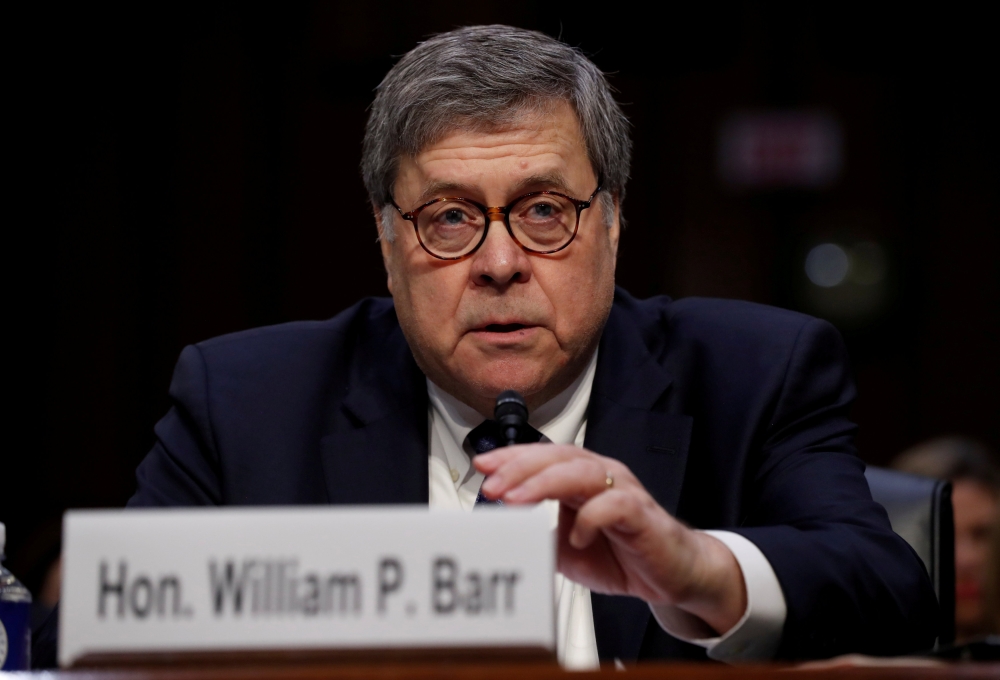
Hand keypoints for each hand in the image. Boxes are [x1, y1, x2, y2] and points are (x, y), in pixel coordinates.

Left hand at [474, 443, 746, 635]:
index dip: (510, 457)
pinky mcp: (642, 514)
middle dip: (520, 467)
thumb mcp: (566, 550)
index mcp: (581, 477)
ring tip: (516, 500)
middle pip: (558, 457)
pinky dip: (591, 518)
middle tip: (492, 484)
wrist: (673, 574)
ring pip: (582, 472)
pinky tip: (575, 536)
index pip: (542, 456)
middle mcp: (602, 475)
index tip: (481, 465)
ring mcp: (623, 491)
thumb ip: (538, 537)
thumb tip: (500, 538)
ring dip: (544, 483)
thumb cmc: (622, 554)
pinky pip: (615, 505)